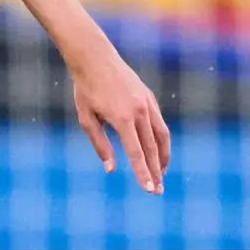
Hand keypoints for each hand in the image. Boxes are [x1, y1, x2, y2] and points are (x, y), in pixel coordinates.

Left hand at [69, 44, 170, 193]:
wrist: (95, 58)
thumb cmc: (86, 89)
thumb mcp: (86, 119)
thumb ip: (100, 145)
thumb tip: (111, 170)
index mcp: (122, 118)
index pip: (136, 152)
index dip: (143, 173)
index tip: (149, 189)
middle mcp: (139, 111)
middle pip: (152, 148)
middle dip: (156, 172)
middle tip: (158, 191)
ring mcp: (147, 103)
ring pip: (161, 137)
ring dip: (163, 158)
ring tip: (161, 175)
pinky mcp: (149, 98)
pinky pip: (159, 124)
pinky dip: (161, 141)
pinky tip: (157, 151)